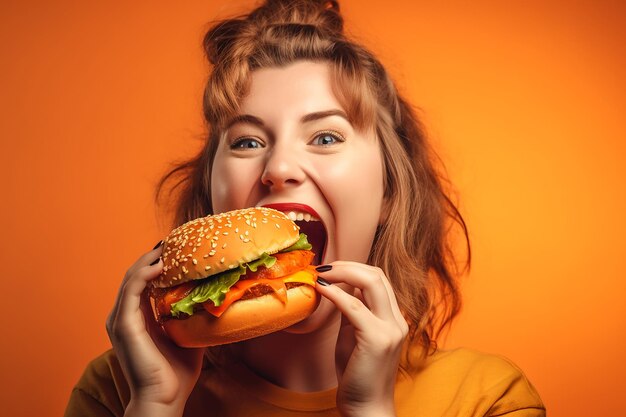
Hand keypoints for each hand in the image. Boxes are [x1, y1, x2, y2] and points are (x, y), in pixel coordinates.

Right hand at [106, 243, 203, 414]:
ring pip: (131, 278)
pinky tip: (160, 264)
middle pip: (135, 275)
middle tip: (171, 241)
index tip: (173, 249)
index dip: (155, 263)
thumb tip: (213, 300)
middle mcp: (124, 316)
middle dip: (152, 256)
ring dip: (148, 260)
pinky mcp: (124, 325)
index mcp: (136, 318)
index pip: (142, 282)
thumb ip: (192, 317)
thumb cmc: (176, 373)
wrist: (164, 398)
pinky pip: (131, 290)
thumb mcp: (187, 335)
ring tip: (166, 246)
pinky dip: (144, 274)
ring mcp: (121, 320)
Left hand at [315, 262, 408, 416]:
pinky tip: (321, 290)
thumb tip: (339, 287)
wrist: (366, 408)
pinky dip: (335, 293)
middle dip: (347, 265)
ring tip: (320, 274)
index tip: (329, 269)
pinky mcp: (377, 339)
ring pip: (371, 281)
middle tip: (322, 268)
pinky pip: (354, 305)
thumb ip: (352, 311)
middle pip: (377, 274)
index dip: (353, 268)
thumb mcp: (354, 335)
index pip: (378, 278)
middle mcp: (397, 320)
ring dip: (342, 273)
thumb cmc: (357, 374)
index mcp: (393, 318)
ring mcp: (390, 328)